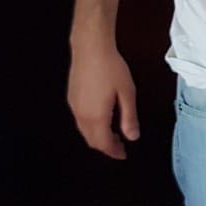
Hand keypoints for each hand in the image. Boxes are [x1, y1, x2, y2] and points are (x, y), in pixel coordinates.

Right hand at [67, 39, 138, 158]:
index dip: (114, 152)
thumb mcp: (127, 93)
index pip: (103, 143)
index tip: (124, 155)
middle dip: (106, 146)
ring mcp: (74, 107)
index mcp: (96, 117)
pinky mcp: (72, 99)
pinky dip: (92, 127)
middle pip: (92, 140)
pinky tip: (103, 120)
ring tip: (114, 135)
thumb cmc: (112, 69)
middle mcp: (81, 115)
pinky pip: (81, 121)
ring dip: (98, 137)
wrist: (90, 49)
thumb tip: (133, 137)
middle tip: (121, 146)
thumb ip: (129, 117)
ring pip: (85, 131)